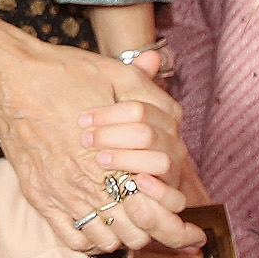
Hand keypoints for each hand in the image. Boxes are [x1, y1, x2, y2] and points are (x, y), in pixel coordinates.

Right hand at [0, 14, 202, 253]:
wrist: (11, 76)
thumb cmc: (64, 73)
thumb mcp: (116, 75)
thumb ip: (150, 94)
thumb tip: (175, 112)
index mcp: (118, 157)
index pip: (157, 211)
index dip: (178, 227)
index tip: (192, 232)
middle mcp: (91, 183)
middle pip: (135, 233)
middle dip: (153, 233)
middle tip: (162, 228)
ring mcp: (63, 194)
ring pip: (105, 240)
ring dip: (122, 235)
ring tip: (129, 222)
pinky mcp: (40, 196)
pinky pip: (73, 238)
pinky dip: (90, 240)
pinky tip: (98, 223)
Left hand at [77, 92, 206, 211]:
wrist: (115, 168)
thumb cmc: (114, 133)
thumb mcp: (117, 102)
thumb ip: (134, 79)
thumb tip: (153, 58)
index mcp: (163, 117)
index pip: (139, 110)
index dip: (108, 114)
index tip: (82, 120)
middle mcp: (173, 143)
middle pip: (146, 134)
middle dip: (113, 136)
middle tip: (86, 140)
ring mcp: (174, 170)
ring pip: (161, 162)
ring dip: (129, 160)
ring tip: (101, 159)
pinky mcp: (173, 198)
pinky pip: (175, 198)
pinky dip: (159, 191)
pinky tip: (139, 182)